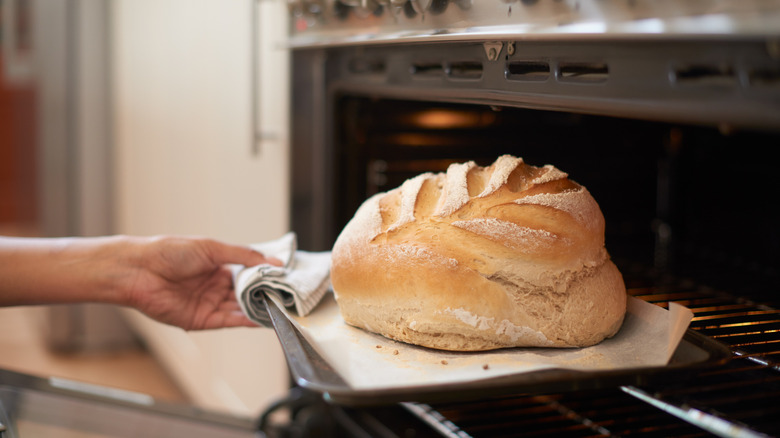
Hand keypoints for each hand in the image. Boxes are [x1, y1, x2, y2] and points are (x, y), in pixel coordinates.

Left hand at [120, 236, 281, 329]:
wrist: (139, 270)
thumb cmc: (170, 252)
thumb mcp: (212, 247)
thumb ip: (244, 255)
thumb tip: (273, 262)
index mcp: (218, 266)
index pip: (249, 273)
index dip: (266, 276)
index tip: (285, 277)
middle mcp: (215, 286)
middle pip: (247, 293)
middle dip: (266, 294)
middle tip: (287, 295)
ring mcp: (209, 303)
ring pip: (241, 309)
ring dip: (259, 309)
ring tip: (279, 307)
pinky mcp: (201, 320)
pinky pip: (229, 321)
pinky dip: (245, 320)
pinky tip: (261, 318)